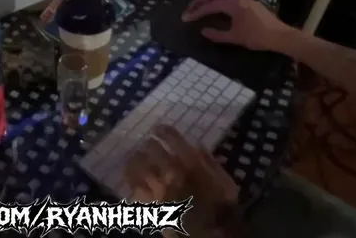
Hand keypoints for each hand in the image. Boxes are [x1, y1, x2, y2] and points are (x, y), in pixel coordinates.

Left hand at [124, 126, 239, 234]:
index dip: (162, 131)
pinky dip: (130, 177)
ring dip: (136, 157)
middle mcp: (172, 171)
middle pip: (152, 148)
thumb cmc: (221, 208)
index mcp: (191, 163)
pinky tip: (129, 174)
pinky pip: (134, 186)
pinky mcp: (150, 202)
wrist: (210, 234)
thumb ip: (211, 162)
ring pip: (139, 164)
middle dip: (148, 144)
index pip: (172, 138)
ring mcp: (158, 187)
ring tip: (134, 156)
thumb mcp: (226, 182)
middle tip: (147, 144)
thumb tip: (197, 145)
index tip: (158, 129)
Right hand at [182, 0, 294, 51]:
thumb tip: (203, 31)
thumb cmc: (257, 37)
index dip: (196, 12)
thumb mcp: (235, 38)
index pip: (209, 5)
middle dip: (199, 1)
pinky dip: (218, 1)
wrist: (280, 36)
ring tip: (199, 8)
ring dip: (209, 0)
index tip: (185, 18)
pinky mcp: (249, 2)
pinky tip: (217, 8)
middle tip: (189, 10)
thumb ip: (217, 34)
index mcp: (232, 4)